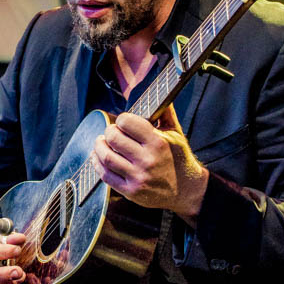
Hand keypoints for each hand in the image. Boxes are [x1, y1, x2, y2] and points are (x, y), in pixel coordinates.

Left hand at [91, 105, 208, 226]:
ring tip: (101, 143)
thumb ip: (166, 114)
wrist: (186, 190)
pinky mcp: (131, 191)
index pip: (127, 122)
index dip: (121, 120)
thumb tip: (160, 93)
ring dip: (98, 147)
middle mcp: (147, 160)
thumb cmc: (179, 159)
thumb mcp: (176, 134)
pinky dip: (97, 164)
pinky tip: (98, 158)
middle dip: (108, 132)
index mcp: (158, 142)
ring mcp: (138, 177)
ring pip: (106, 157)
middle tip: (111, 132)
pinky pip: (105, 175)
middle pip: (113, 138)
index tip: (122, 123)